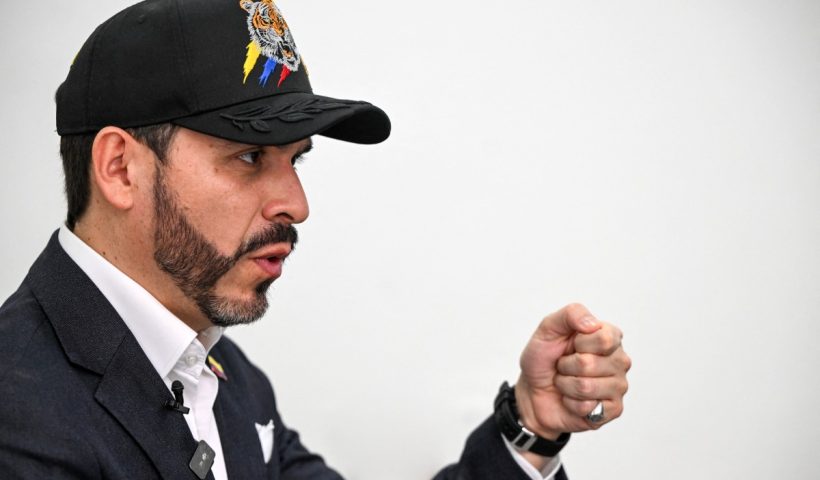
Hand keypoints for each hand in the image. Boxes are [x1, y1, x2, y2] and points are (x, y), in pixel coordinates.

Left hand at [515, 303, 630, 440]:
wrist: (533, 390)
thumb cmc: (544, 358)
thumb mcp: (548, 328)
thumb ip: (571, 314)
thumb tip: (593, 324)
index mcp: (610, 336)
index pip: (603, 339)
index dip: (578, 343)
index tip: (570, 345)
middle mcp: (620, 360)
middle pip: (589, 364)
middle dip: (565, 366)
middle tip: (564, 366)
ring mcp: (618, 386)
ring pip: (585, 387)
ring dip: (565, 385)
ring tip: (566, 382)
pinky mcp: (613, 410)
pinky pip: (586, 407)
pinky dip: (570, 403)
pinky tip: (572, 399)